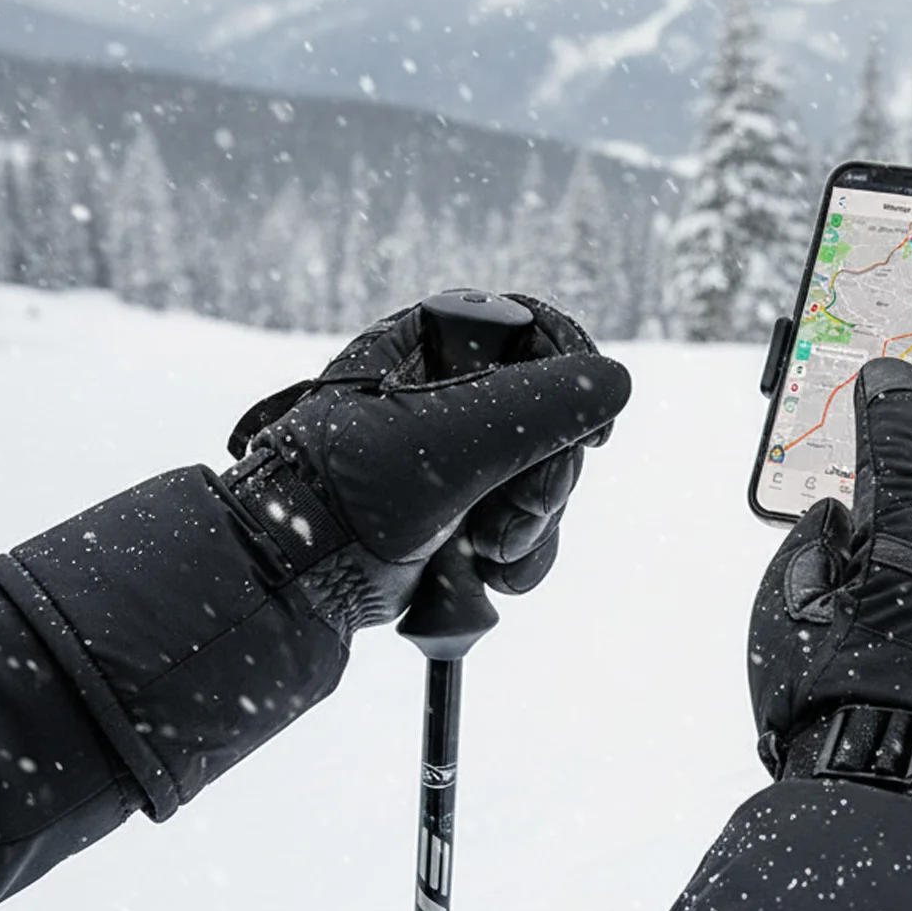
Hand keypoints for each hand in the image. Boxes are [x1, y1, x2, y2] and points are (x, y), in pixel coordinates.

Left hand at [224, 294, 630, 634]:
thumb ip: (541, 405)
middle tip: (514, 517)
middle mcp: (448, 390)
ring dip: (536, 523)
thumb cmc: (350, 495)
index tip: (594, 436)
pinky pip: (530, 518)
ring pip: (548, 473)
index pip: (533, 328)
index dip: (575, 372)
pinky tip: (496, 574)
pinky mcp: (463, 508)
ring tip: (491, 552)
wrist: (295, 582)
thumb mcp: (452, 439)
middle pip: (554, 412)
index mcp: (430, 343)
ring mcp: (458, 452)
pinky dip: (525, 551)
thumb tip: (616, 381)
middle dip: (546, 478)